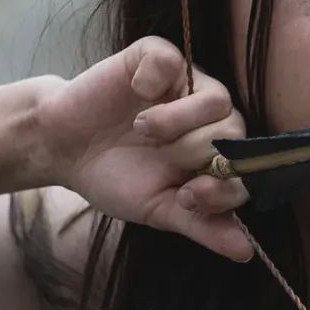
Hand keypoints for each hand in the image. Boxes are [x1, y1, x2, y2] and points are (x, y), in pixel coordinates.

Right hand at [37, 36, 251, 260]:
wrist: (62, 148)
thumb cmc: (115, 177)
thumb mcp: (158, 209)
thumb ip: (202, 225)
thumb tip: (245, 252)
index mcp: (216, 152)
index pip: (247, 166)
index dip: (226, 185)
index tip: (187, 196)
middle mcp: (211, 116)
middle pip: (234, 131)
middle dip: (195, 153)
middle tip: (161, 159)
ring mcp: (189, 82)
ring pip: (217, 99)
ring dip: (177, 120)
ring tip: (141, 129)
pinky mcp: (159, 57)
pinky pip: (174, 60)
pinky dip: (153, 80)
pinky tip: (135, 93)